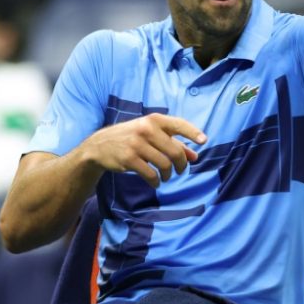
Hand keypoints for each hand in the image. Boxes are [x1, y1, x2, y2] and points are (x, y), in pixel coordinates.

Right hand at [82, 113, 207, 187]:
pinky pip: (150, 174)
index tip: (204, 141)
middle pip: (175, 151)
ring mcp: (137, 144)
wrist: (99, 146)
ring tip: (166, 177)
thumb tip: (194, 157)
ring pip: (164, 164)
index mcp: (154, 120)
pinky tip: (155, 182)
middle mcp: (146, 129)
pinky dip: (156, 181)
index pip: (178, 124)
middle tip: (179, 171)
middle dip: (181, 164)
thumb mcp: (151, 135)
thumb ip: (173, 143)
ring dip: (168, 175)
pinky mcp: (129, 158)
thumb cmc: (131, 138)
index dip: (193, 132)